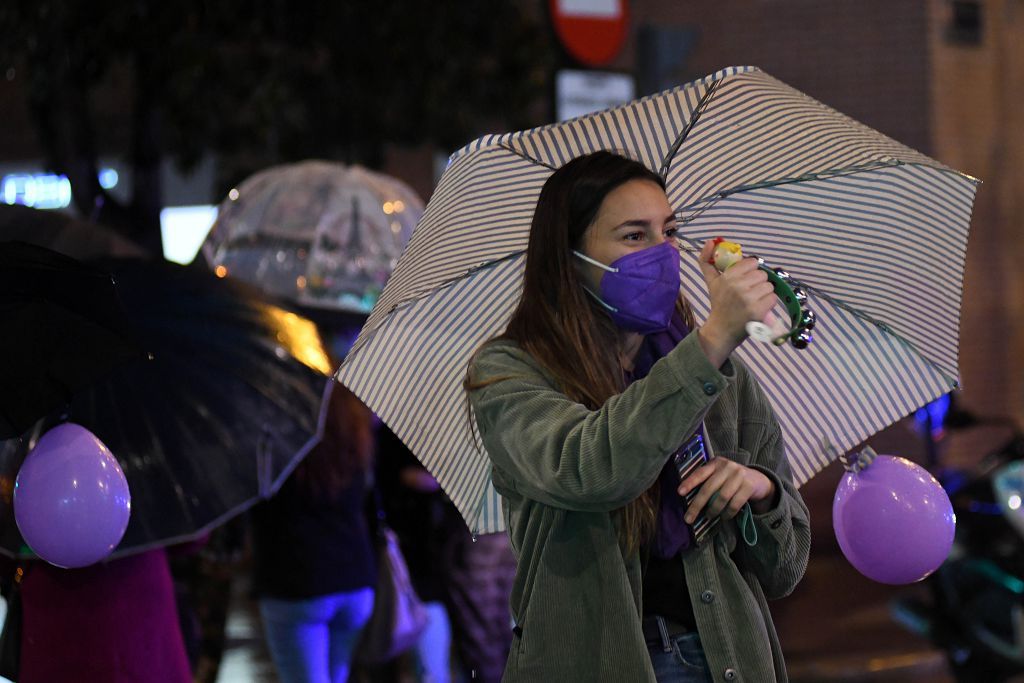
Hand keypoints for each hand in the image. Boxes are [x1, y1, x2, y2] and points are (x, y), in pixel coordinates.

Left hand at [677, 458, 774, 522]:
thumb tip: (688, 498)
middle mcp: (727, 467)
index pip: (700, 473)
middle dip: (697, 505)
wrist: (757, 479)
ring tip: (709, 516)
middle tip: (689, 518)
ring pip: (722, 497)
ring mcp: (739, 475)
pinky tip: (724, 517)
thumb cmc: (731, 479)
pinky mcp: (748, 486)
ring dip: (714, 510)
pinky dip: (728, 513)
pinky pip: (735, 503)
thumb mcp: (719, 474)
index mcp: (716, 463)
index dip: (689, 482)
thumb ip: (707, 480)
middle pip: (709, 488)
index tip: (679, 492)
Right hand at [696, 239, 776, 364]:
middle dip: (758, 283)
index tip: (745, 280)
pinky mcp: (758, 310)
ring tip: (755, 300)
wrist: (721, 330)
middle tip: (750, 293)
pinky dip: (768, 303)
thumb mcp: (711, 282)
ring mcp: (748, 299)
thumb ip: (706, 261)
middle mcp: (737, 286)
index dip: (751, 271)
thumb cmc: (719, 304)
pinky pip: (773, 298)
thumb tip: (710, 241)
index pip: (752, 262)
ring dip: (765, 293)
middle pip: (762, 274)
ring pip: (769, 286)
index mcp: (727, 277)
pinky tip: (759, 308)